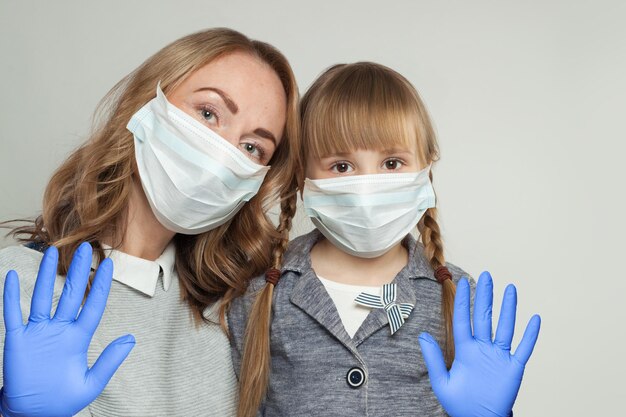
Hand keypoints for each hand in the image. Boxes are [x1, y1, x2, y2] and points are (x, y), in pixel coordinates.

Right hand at [1, 242, 134, 416]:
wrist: (33, 414)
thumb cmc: (62, 400)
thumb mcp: (91, 383)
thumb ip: (109, 360)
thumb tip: (131, 339)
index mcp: (78, 338)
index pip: (92, 305)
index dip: (100, 285)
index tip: (108, 264)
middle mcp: (59, 330)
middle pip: (69, 294)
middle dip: (77, 271)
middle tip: (85, 247)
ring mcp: (38, 333)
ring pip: (42, 297)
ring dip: (47, 275)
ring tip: (53, 251)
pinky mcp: (17, 340)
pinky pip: (13, 313)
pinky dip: (12, 295)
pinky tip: (14, 276)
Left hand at [418, 271, 540, 416]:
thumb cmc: (459, 403)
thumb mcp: (441, 381)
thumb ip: (432, 358)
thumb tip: (422, 335)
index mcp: (465, 350)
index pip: (463, 320)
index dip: (463, 301)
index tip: (461, 282)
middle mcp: (483, 348)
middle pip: (485, 317)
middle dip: (485, 296)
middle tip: (487, 275)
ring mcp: (499, 356)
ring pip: (505, 327)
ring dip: (508, 308)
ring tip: (510, 289)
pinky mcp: (513, 368)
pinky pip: (523, 348)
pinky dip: (530, 334)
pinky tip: (534, 318)